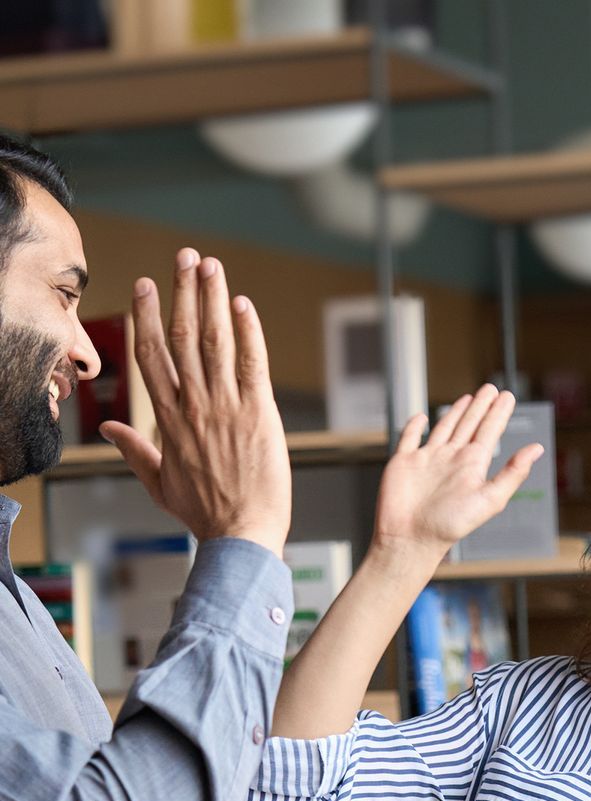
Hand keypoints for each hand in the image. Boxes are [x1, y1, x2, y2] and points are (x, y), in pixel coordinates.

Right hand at [99, 249, 290, 556]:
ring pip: (215, 342)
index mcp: (168, 421)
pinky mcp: (260, 413)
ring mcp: (227, 408)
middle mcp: (194, 407)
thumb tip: (111, 428)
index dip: (146, 316)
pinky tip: (242, 304)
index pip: (152, 357)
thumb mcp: (159, 483)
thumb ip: (134, 451)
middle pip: (182, 338)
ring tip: (210, 265)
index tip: (146, 285)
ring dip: (212, 299)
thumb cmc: (205, 513)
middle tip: (184, 257)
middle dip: (182, 292)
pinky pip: (252, 363)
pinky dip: (248, 332)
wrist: (241, 535)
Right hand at [372, 385, 542, 570]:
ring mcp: (427, 459)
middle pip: (470, 425)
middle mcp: (451, 459)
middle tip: (491, 388)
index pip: (489, 431)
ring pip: (444, 428)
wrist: (410, 539)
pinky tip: (421, 418)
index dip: (499, 412)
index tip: (508, 396)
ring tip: (468, 398)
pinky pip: (409, 438)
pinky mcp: (403, 462)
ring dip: (456, 412)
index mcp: (472, 465)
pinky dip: (414, 426)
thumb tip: (537, 449)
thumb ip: (512, 473)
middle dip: (480, 406)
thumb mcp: (490, 499)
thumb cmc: (449, 526)